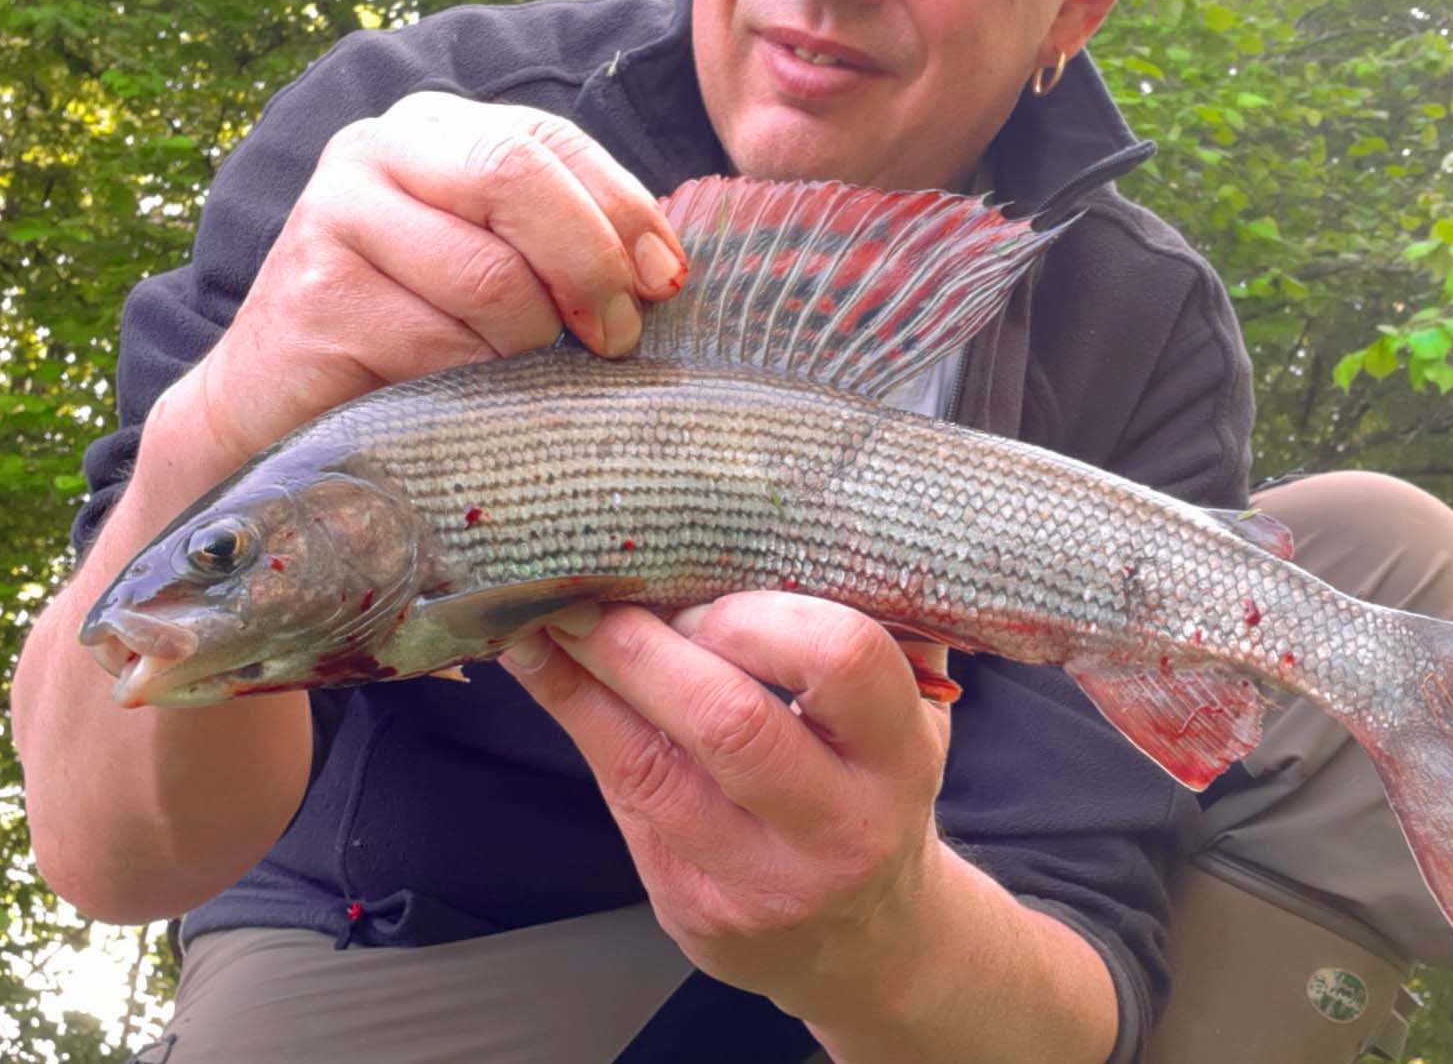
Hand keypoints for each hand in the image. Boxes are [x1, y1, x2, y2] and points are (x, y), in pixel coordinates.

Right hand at [188, 91, 686, 468]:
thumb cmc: (413, 334)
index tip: (666, 283)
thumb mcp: (494, 267)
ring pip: (490, 278)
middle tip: (617, 337)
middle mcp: (375, 150)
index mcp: (434, 129)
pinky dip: (477, 386)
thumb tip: (666, 271)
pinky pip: (443, 347)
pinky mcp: (315, 300)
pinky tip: (462, 400)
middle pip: (516, 177)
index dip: (625, 211)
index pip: (553, 141)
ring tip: (523, 374)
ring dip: (532, 344)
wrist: (274, 407)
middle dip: (590, 264)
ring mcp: (334, 218)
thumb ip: (567, 243)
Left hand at [499, 592, 953, 1024]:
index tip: (706, 587)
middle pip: (731, 721)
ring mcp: (762, 879)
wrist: (866, 937)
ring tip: (545, 621)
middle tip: (594, 593)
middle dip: (644, 647)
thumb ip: (873, 622)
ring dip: (586, 681)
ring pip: (654, 770)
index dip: (760, 615)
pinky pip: (624, 803)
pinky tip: (547, 671)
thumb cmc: (874, 786)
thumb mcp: (906, 710)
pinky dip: (581, 723)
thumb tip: (787, 514)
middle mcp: (839, 825)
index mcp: (900, 754)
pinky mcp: (697, 909)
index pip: (843, 660)